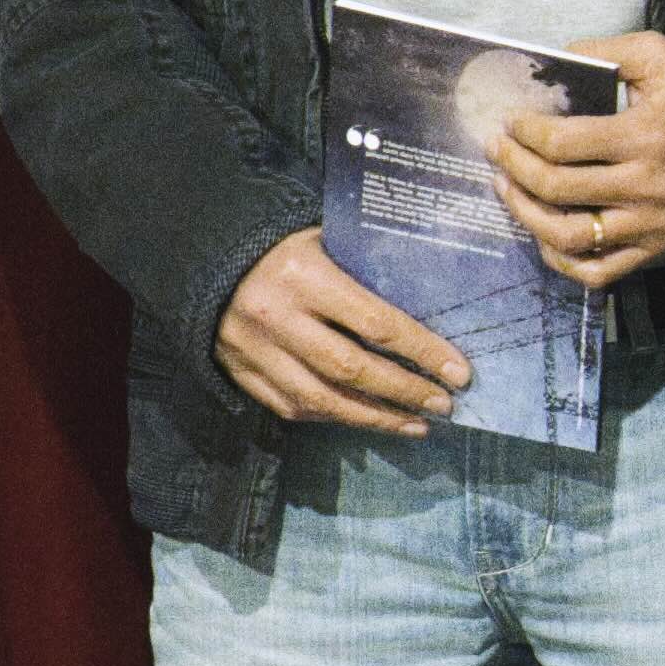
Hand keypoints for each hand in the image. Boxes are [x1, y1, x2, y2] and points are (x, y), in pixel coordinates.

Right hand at [217, 227, 468, 433]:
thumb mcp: (325, 241)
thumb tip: (435, 306)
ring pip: (321, 400)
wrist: (204, 254)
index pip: (376, 324)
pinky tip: (366, 419)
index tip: (459, 373)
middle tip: (444, 404)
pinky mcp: (237, 371)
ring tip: (416, 424)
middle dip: (404, 392)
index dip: (423, 353)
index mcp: (303, 276)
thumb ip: (367, 270)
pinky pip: (291, 407)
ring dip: (375, 417)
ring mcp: (252, 350)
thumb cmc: (283, 245)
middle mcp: (275, 317)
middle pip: (351, 369)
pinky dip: (333, 418)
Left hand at [493, 29, 664, 285]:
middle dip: (514, 166)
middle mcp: (647, 186)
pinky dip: (562, 259)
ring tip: (507, 190)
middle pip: (557, 187)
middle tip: (498, 149)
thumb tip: (552, 62)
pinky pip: (598, 272)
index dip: (523, 133)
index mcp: (645, 136)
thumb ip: (605, 51)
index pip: (561, 143)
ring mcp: (651, 224)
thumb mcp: (659, 55)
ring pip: (570, 236)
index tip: (510, 122)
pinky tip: (543, 234)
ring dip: (526, 214)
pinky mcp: (655, 247)